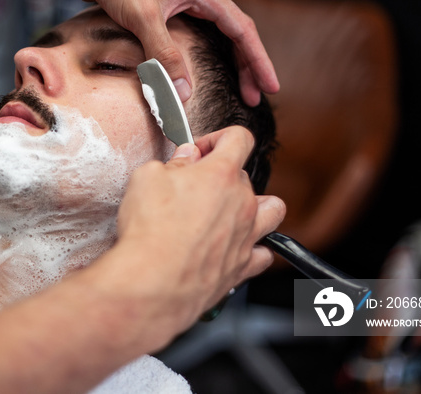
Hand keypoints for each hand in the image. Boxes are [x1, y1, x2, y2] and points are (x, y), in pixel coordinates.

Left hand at [37, 0, 279, 105]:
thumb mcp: (145, 17)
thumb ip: (165, 56)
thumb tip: (185, 94)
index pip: (243, 31)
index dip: (259, 61)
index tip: (271, 87)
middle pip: (232, 35)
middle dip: (245, 67)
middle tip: (252, 97)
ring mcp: (177, 2)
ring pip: (211, 36)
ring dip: (223, 62)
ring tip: (231, 88)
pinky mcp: (158, 10)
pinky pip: (188, 37)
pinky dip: (197, 57)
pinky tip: (191, 72)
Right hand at [113, 126, 284, 336]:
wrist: (153, 282)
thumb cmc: (150, 230)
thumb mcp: (147, 178)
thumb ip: (173, 163)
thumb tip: (185, 159)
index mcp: (221, 174)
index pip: (239, 139)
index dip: (218, 138)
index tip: (201, 150)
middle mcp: (241, 203)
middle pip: (245, 177)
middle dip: (221, 177)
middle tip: (194, 187)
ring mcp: (246, 236)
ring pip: (273, 211)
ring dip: (256, 207)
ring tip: (232, 211)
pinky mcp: (242, 267)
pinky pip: (263, 254)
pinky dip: (253, 249)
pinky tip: (234, 248)